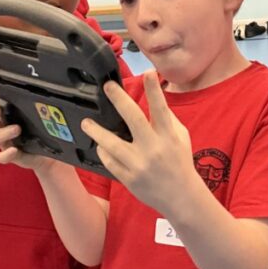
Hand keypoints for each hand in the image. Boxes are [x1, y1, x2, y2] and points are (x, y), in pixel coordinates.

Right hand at [0, 91, 50, 171]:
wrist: (51, 152)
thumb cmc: (43, 129)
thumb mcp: (42, 115)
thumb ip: (38, 106)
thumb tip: (45, 90)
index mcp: (9, 112)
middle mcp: (4, 126)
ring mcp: (6, 142)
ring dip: (4, 132)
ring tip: (17, 129)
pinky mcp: (12, 156)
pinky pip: (3, 157)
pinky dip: (7, 154)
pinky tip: (15, 150)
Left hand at [82, 71, 198, 216]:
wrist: (181, 196)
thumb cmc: (180, 161)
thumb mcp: (181, 137)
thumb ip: (167, 119)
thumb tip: (154, 98)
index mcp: (168, 136)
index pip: (161, 109)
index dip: (154, 90)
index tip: (148, 72)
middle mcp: (154, 149)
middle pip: (133, 119)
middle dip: (119, 100)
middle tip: (107, 87)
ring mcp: (140, 165)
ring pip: (113, 144)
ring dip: (97, 131)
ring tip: (86, 122)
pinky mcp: (129, 178)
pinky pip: (110, 162)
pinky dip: (103, 151)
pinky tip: (99, 145)